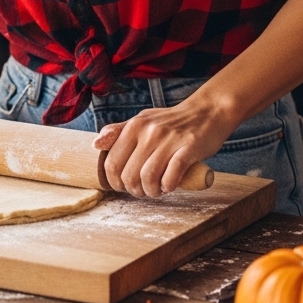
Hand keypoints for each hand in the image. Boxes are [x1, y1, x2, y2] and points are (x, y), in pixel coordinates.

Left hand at [93, 94, 231, 197]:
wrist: (207, 112)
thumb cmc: (171, 122)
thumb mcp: (142, 120)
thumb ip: (118, 132)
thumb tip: (95, 144)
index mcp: (134, 126)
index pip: (112, 163)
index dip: (116, 182)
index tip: (125, 185)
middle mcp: (149, 131)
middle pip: (129, 175)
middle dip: (134, 190)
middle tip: (144, 190)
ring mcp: (169, 140)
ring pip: (148, 178)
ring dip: (152, 191)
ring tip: (157, 189)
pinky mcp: (189, 148)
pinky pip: (171, 176)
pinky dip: (168, 187)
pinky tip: (170, 185)